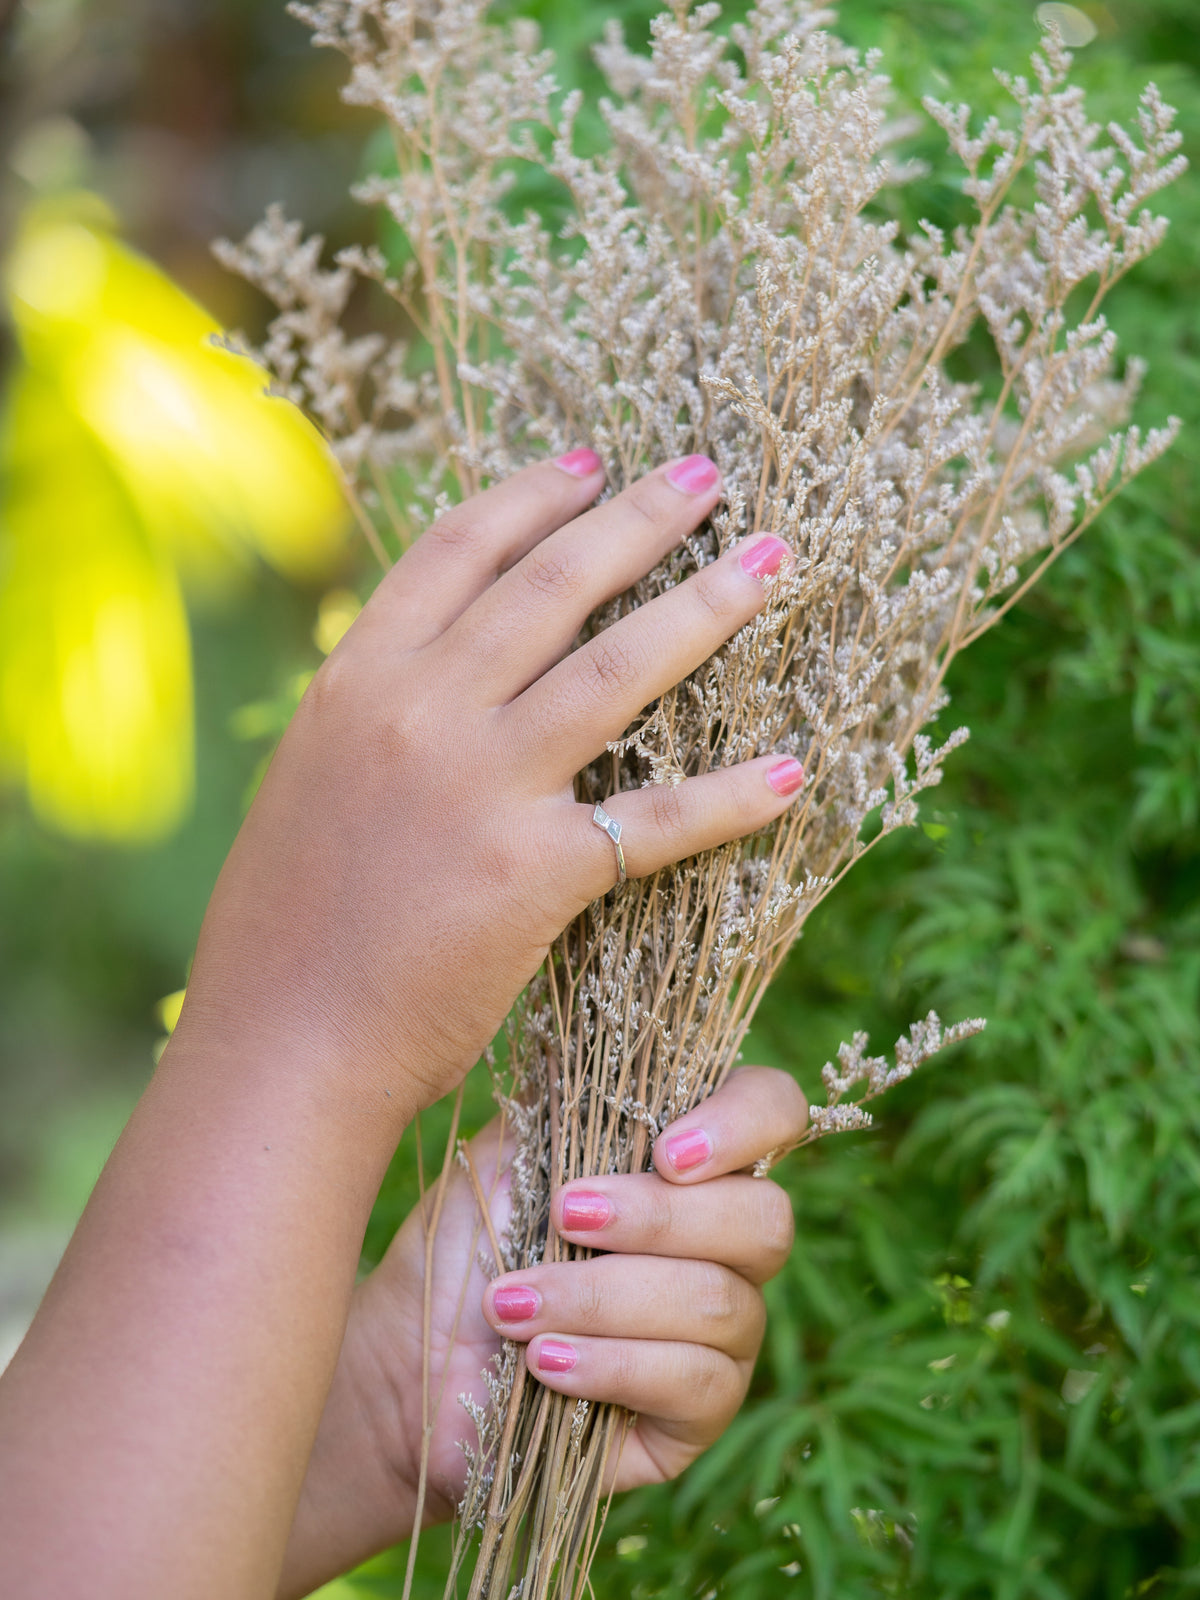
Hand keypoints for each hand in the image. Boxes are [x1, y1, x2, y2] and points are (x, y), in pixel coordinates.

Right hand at [172, 451, 801, 1120]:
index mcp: (359, 681)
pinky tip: (789, 771)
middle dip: (643, 518)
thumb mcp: (312, 781)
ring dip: (709, 606)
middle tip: (709, 478)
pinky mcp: (537, 873)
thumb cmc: (286, 928)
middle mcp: (421, 711)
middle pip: (555, 583)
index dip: (533, 497)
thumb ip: (377, 713)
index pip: (458, 550)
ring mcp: (481, 785)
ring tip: (772, 564)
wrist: (280, 1044)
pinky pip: (656, 818)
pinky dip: (731, 797)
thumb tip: (442, 665)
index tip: (591, 464)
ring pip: (620, 668)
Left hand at [277, 1067, 807, 1595]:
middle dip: (655, 1219)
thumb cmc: (464, 1244)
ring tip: (511, 1303)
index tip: (663, 1149)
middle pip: (764, 1219)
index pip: (774, 1111)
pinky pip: (697, 1383)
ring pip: (720, 1303)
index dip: (744, 1121)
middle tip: (562, 1217)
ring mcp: (722, 1334)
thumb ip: (577, 1103)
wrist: (407, 1363)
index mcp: (690, 1161)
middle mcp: (724, 1243)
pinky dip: (613, 1363)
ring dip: (603, 1297)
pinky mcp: (697, 1416)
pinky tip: (544, 1362)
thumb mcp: (510, 1152)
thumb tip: (624, 1046)